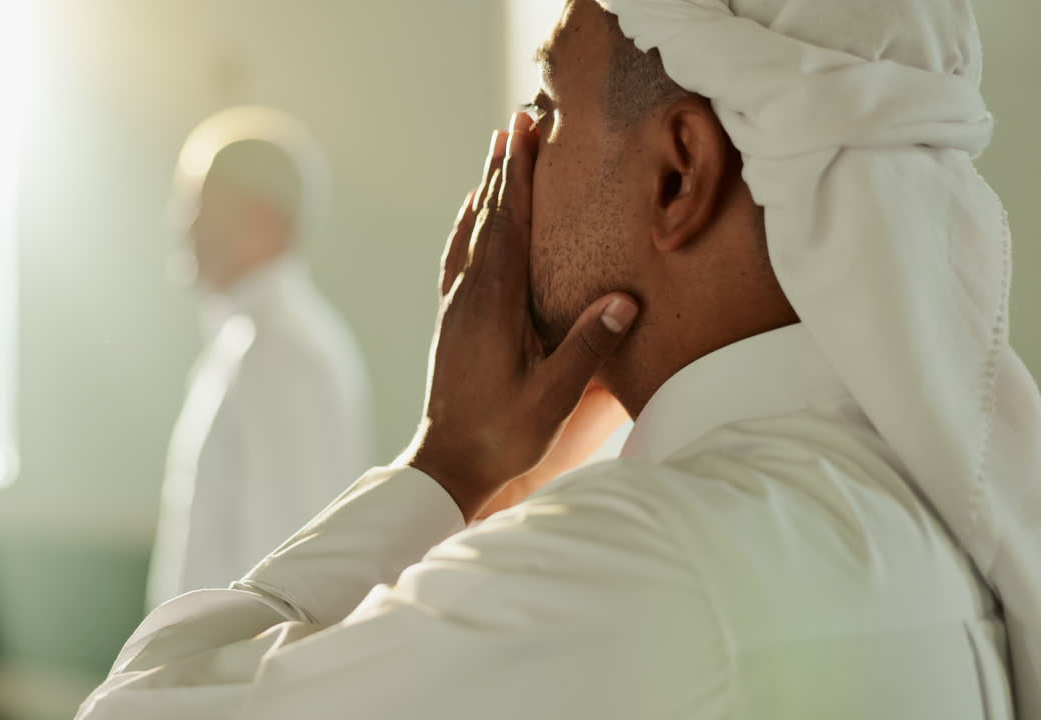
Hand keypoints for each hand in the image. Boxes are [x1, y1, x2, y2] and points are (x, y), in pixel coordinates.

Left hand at [402, 113, 638, 521]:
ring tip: (496, 151)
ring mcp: (456, 306)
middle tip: (516, 121)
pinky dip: (469, 224)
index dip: (519, 176)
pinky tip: (472, 217)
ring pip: (470, 232)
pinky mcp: (452, 320)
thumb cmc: (500, 434)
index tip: (526, 131)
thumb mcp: (551, 398)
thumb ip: (586, 348)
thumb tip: (624, 300)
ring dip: (485, 189)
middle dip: (504, 167)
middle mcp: (468, 296)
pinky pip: (459, 256)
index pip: (508, 225)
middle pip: (487, 216)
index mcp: (492, 306)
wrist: (446, 463)